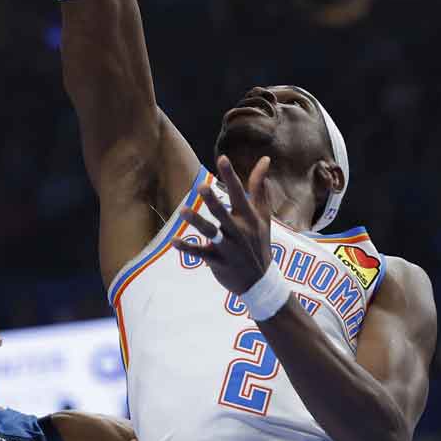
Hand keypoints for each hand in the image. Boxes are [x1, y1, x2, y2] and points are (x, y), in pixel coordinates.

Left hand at [181, 156, 275, 296]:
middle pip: (224, 214)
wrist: (260, 282)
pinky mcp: (218, 262)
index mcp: (249, 218)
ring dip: (197, 222)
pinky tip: (174, 241)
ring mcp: (229, 248)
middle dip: (213, 201)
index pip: (240, 193)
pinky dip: (188, 248)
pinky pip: (201, 254)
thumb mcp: (263, 216)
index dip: (231, 176)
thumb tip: (265, 159)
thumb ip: (260, 188)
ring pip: (211, 233)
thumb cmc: (259, 243)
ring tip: (183, 210)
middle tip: (201, 186)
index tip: (222, 158)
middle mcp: (239, 231)